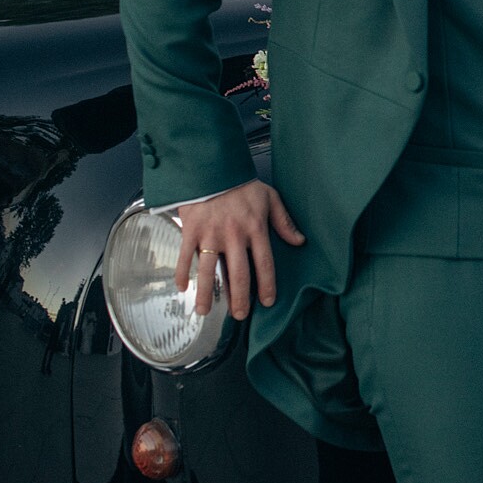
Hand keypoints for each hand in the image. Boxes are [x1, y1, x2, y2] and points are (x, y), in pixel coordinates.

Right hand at [174, 179, 305, 319]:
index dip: (266, 285)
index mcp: (255, 228)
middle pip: (237, 274)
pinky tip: (182, 288)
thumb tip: (300, 241)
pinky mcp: (191, 230)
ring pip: (209, 271)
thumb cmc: (242, 183)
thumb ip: (284, 221)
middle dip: (239, 298)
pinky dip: (182, 273)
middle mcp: (233, 235)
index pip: (264, 263)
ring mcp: (210, 234)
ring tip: (205, 311)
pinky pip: (185, 256)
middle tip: (240, 316)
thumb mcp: (270, 197)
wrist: (212, 167)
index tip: (267, 302)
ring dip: (206, 294)